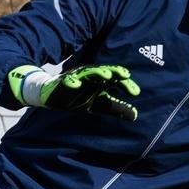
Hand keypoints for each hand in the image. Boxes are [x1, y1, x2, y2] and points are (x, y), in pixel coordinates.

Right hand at [9, 64, 139, 120]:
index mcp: (100, 82)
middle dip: (114, 73)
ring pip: (88, 74)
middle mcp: (90, 78)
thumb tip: (135, 115)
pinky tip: (77, 84)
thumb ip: (116, 109)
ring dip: (97, 73)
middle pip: (105, 73)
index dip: (126, 85)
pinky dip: (72, 82)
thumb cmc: (77, 98)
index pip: (116, 81)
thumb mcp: (99, 105)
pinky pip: (67, 81)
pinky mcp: (62, 83)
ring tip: (106, 76)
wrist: (52, 97)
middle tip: (125, 75)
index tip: (135, 92)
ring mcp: (76, 79)